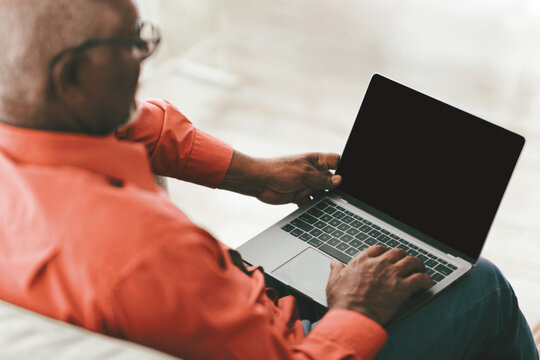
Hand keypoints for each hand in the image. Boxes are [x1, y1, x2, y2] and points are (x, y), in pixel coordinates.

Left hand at [220, 151, 341, 204]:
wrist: (259, 182)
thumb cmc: (279, 170)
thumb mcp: (304, 174)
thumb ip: (321, 178)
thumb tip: (339, 180)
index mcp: (316, 161)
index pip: (336, 161)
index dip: (344, 168)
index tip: (352, 178)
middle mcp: (313, 172)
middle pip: (331, 180)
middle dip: (336, 187)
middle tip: (343, 196)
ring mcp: (307, 184)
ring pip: (323, 193)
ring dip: (326, 199)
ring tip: (333, 205)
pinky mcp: (300, 196)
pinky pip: (312, 202)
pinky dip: (315, 207)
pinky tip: (320, 212)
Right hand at [326, 245, 433, 325]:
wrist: (353, 316)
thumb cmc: (343, 301)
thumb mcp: (334, 281)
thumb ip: (336, 270)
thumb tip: (334, 264)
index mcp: (363, 261)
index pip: (378, 249)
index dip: (385, 251)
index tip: (388, 256)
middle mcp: (379, 264)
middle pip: (397, 253)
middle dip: (404, 256)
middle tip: (407, 262)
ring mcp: (392, 275)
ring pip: (411, 261)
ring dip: (418, 264)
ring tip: (421, 268)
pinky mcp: (402, 288)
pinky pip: (420, 279)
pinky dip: (426, 280)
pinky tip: (427, 283)